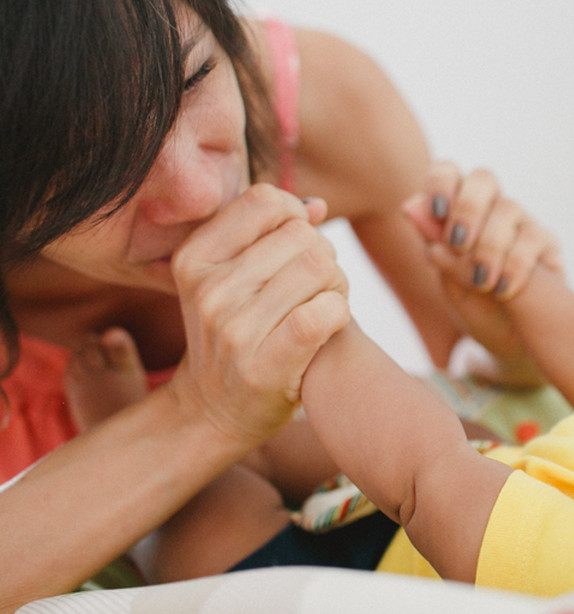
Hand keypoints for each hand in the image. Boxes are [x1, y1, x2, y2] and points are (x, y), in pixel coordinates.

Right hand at [167, 184, 350, 447]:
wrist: (214, 412)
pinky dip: (340, 312)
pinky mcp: (266, 362)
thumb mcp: (230, 280)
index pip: (265, 201)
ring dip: (337, 284)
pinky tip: (330, 323)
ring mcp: (234, 327)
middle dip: (323, 255)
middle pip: (301, 236)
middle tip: (319, 285)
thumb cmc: (236, 335)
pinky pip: (325, 311)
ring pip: (319, 268)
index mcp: (194, 258)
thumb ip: (269, 236)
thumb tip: (316, 206)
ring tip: (325, 303)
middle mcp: (208, 289)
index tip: (297, 248)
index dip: (297, 218)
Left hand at [403, 164, 560, 382]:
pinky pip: (533, 238)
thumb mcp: (450, 283)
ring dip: (489, 245)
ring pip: (508, 208)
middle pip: (484, 179)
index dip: (441, 183)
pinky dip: (514, 264)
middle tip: (458, 243)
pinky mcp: (547, 244)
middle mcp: (492, 209)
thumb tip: (409, 206)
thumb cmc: (477, 309)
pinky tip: (504, 290)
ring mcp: (522, 223)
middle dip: (468, 208)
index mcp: (458, 211)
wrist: (514, 344)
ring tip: (481, 282)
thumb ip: (436, 245)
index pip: (448, 173)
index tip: (436, 213)